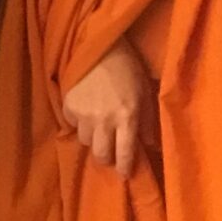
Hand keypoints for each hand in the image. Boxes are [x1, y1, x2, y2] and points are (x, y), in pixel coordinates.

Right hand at [61, 42, 153, 176]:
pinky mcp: (69, 106)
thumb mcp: (145, 93)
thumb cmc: (129, 68)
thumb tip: (152, 146)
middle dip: (107, 159)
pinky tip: (87, 110)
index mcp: (127, 117)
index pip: (125, 154)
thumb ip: (148, 121)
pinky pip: (73, 124)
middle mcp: (104, 120)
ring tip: (99, 128)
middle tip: (111, 155)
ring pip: (85, 141)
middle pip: (101, 155)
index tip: (125, 174)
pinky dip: (79, 122)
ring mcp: (84, 114)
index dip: (125, 168)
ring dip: (93, 139)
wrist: (101, 46)